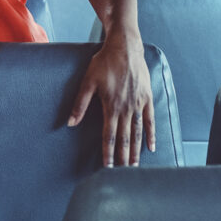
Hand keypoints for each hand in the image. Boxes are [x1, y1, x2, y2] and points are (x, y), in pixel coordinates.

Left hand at [67, 35, 155, 166]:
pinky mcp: (147, 97)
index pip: (109, 136)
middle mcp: (126, 108)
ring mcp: (139, 104)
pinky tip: (151, 147)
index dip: (107, 153)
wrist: (125, 46)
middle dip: (122, 157)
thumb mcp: (88, 81)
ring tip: (134, 166)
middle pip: (124, 138)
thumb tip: (70, 122)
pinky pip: (150, 120)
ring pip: (138, 132)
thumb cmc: (104, 62)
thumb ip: (80, 104)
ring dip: (135, 150)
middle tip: (122, 174)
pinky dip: (151, 134)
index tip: (107, 168)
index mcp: (111, 106)